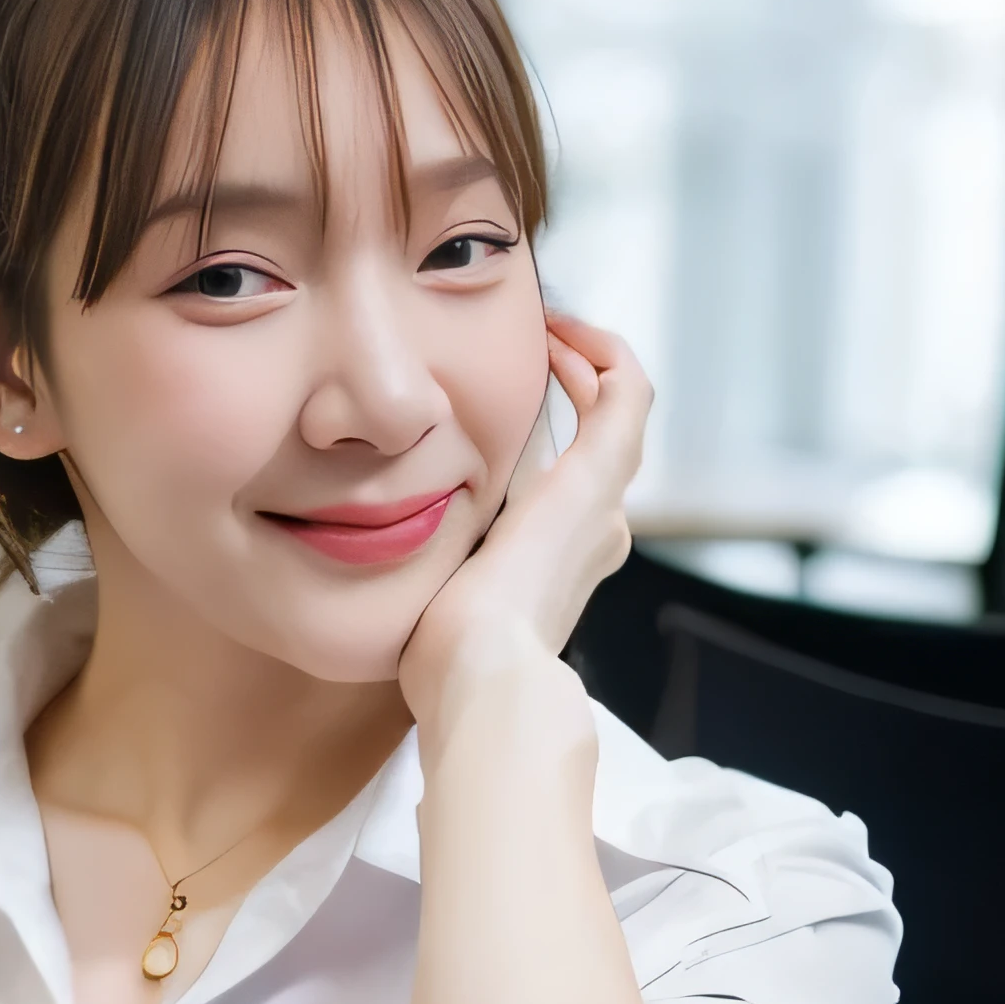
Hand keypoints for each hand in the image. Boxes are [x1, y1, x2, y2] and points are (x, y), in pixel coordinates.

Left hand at [401, 313, 650, 734]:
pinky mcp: (597, 479)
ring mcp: (605, 504)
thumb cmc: (448, 655)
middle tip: (540, 346)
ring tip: (551, 330)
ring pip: (622, 410)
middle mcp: (598, 530)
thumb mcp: (438, 595)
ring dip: (589, 359)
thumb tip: (379, 551)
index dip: (554, 427)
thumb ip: (428, 566)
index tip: (509, 392)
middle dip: (576, 383)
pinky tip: (555, 332)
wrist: (480, 673)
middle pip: (606, 439)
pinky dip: (599, 352)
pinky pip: (625, 391)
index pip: (576, 476)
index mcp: (562, 561)